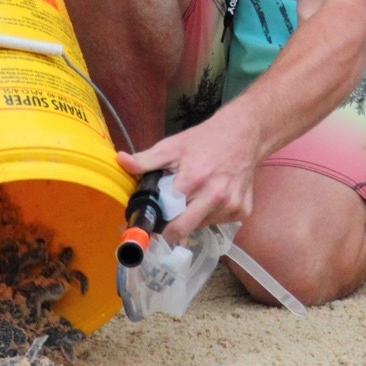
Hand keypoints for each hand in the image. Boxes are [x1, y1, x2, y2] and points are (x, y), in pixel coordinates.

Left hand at [116, 115, 258, 243]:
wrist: (245, 134)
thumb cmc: (205, 139)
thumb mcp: (173, 146)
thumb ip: (146, 159)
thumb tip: (120, 161)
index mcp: (194, 180)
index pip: (167, 216)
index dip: (156, 220)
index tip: (151, 221)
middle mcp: (215, 197)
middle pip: (183, 230)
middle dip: (172, 228)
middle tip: (168, 217)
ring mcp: (231, 206)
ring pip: (201, 226)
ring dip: (193, 218)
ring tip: (196, 197)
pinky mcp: (243, 211)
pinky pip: (219, 222)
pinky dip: (211, 215)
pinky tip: (213, 197)